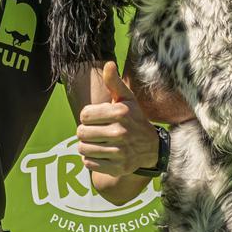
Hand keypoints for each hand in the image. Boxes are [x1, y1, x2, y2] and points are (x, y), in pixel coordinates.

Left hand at [77, 62, 160, 176]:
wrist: (151, 147)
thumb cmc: (133, 119)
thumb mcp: (126, 99)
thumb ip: (114, 82)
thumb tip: (109, 64)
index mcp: (120, 112)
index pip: (84, 115)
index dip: (87, 116)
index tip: (97, 118)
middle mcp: (121, 132)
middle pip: (81, 133)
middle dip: (84, 132)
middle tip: (95, 132)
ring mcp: (120, 152)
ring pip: (83, 149)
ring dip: (86, 146)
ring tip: (96, 143)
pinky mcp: (117, 167)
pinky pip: (88, 164)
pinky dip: (90, 160)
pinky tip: (100, 154)